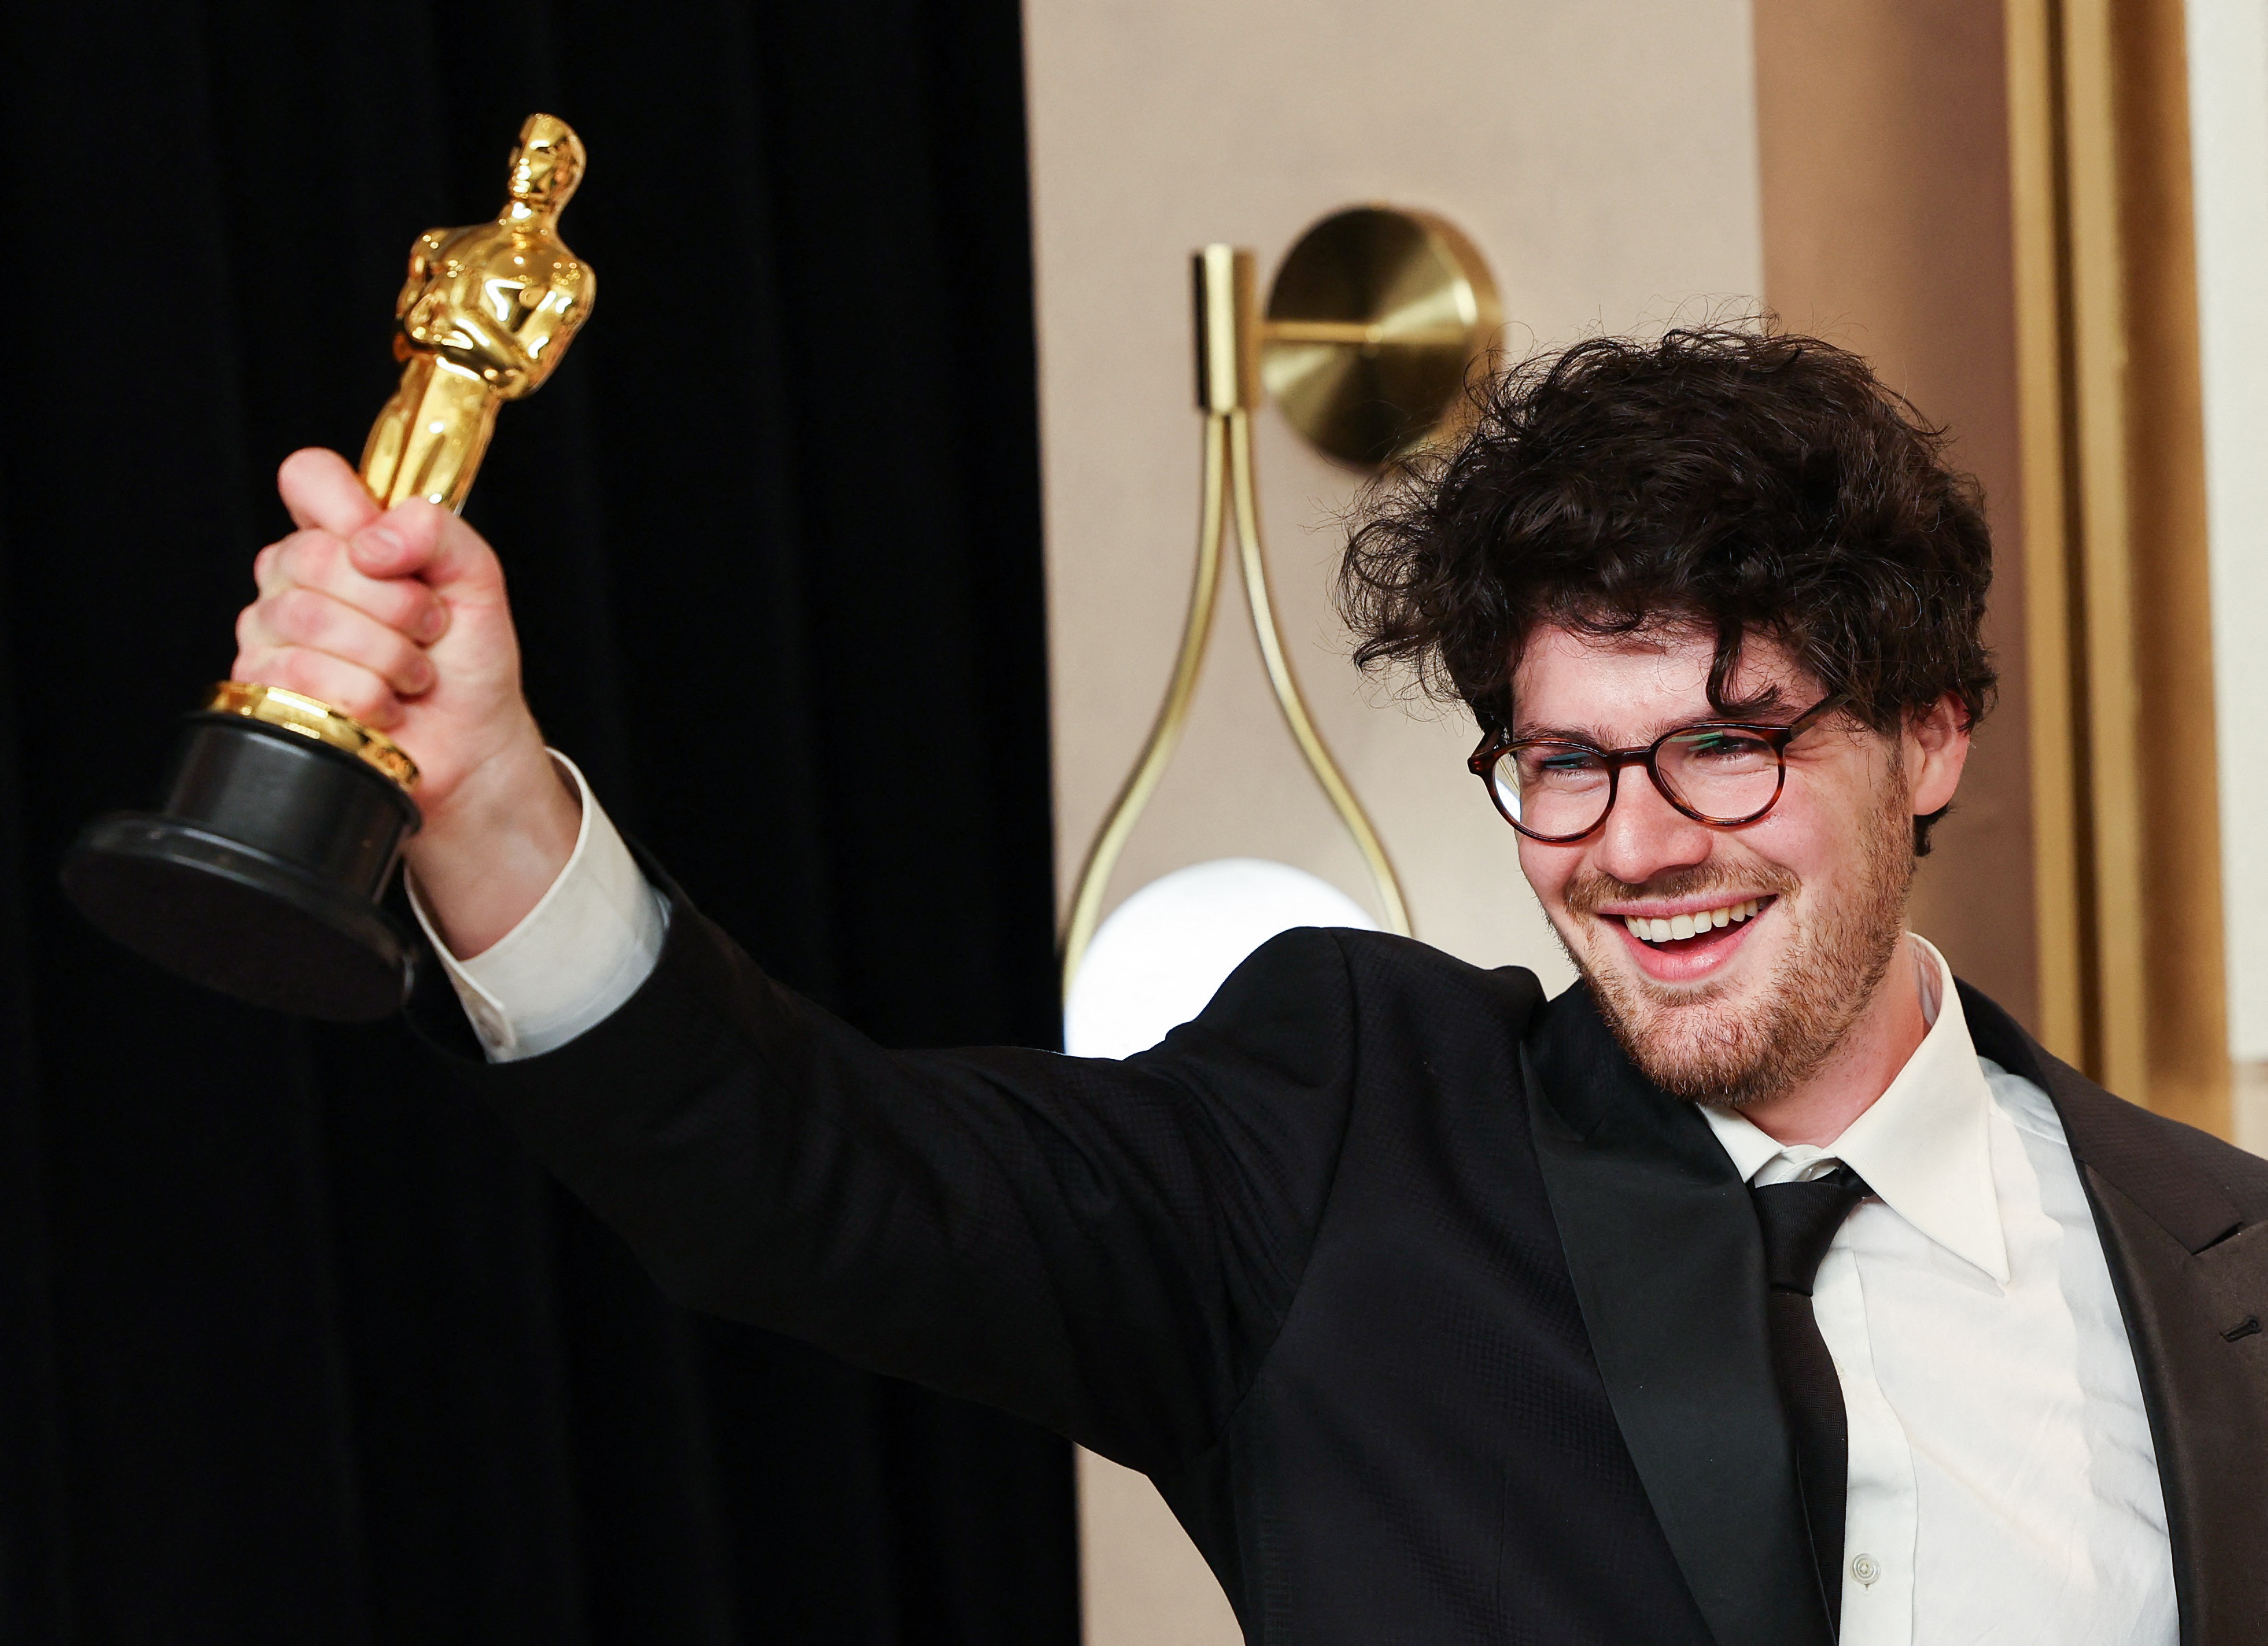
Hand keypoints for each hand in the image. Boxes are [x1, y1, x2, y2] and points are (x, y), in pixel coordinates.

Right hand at [232, 447, 581, 957]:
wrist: (470, 746)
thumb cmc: (467, 661)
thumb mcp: (476, 580)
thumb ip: (439, 532)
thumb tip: (376, 537)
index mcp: (342, 537)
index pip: (308, 477)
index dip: (347, 506)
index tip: (392, 552)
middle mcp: (294, 578)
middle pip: (312, 555)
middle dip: (395, 602)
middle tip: (428, 630)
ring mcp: (271, 634)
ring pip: (306, 616)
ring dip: (387, 654)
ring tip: (412, 674)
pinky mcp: (266, 690)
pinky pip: (302, 673)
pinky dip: (367, 695)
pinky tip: (384, 705)